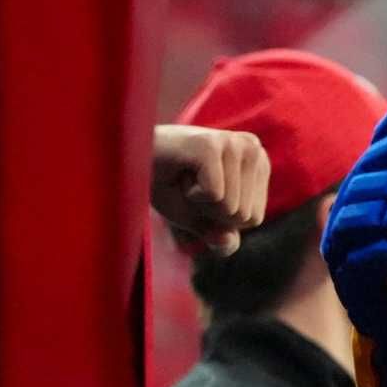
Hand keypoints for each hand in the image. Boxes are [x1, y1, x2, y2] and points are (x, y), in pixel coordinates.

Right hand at [151, 124, 270, 255]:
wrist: (127, 160)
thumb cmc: (167, 185)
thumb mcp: (201, 219)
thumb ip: (222, 237)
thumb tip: (227, 243)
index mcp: (259, 163)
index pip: (252, 219)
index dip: (218, 217)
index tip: (200, 190)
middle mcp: (254, 149)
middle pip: (244, 216)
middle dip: (209, 211)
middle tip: (189, 183)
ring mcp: (234, 143)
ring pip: (230, 208)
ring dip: (199, 203)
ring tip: (185, 176)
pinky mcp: (211, 145)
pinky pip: (215, 196)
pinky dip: (191, 195)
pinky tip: (179, 172)